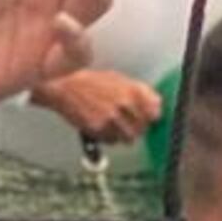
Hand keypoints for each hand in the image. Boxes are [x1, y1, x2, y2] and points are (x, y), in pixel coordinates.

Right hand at [31, 68, 162, 145]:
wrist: (65, 86)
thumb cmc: (90, 81)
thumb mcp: (118, 78)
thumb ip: (140, 91)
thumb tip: (157, 103)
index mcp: (131, 90)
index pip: (155, 112)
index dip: (152, 116)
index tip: (149, 117)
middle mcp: (123, 105)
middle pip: (143, 128)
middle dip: (137, 126)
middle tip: (127, 120)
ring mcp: (111, 118)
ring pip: (129, 138)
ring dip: (124, 134)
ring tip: (114, 124)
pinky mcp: (99, 130)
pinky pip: (112, 142)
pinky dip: (110, 137)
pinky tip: (102, 125)